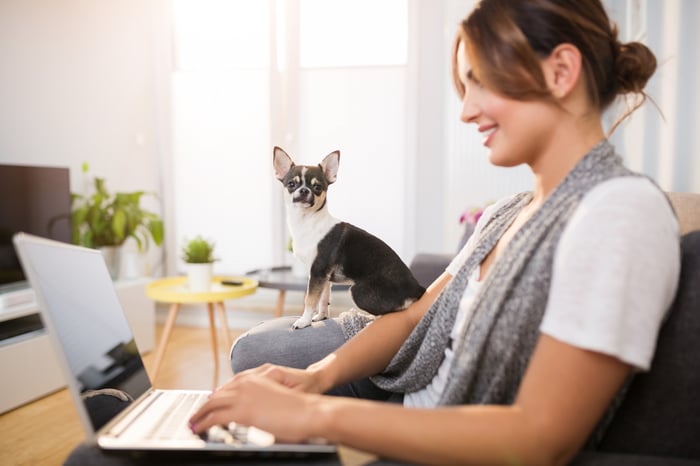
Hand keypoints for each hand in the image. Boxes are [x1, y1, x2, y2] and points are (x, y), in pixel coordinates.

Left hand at [189, 366, 324, 442]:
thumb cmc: (300, 408)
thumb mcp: (277, 398)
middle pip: (218, 393)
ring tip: (193, 422)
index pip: (230, 385)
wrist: (310, 411)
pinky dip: (204, 422)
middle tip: (196, 414)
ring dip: (200, 413)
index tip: (210, 403)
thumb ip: (262, 401)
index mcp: (257, 377)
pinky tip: (199, 428)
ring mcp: (244, 395)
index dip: (218, 395)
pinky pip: (215, 416)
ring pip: (213, 403)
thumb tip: (256, 413)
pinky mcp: (242, 411)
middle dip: (205, 404)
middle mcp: (248, 382)